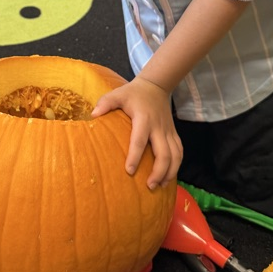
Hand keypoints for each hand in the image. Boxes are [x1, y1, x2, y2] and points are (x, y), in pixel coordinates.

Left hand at [91, 76, 182, 190]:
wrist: (156, 86)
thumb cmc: (133, 93)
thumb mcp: (118, 94)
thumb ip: (105, 103)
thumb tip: (93, 115)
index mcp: (144, 119)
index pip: (139, 140)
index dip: (135, 156)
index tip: (129, 171)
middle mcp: (159, 127)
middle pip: (164, 153)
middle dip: (159, 171)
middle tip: (149, 186)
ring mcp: (168, 131)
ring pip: (175, 155)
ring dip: (170, 172)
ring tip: (160, 186)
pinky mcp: (174, 134)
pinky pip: (179, 152)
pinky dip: (176, 166)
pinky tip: (169, 177)